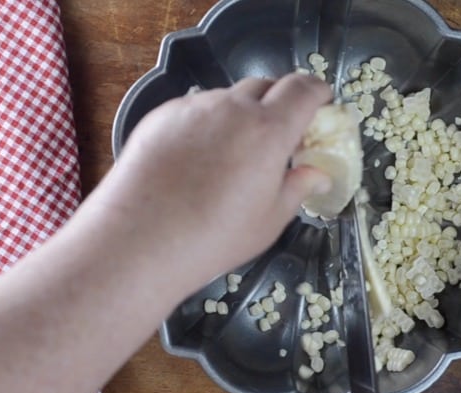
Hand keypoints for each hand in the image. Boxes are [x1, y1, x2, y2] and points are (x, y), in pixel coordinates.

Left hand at [91, 74, 332, 285]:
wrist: (139, 239)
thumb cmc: (214, 236)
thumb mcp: (270, 219)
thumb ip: (298, 187)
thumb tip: (318, 175)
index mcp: (268, 130)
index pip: (303, 89)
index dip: (318, 91)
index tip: (322, 103)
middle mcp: (232, 108)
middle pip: (267, 85)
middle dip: (281, 101)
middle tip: (280, 134)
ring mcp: (194, 108)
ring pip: (229, 98)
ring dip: (243, 113)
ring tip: (234, 152)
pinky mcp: (162, 115)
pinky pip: (197, 109)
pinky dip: (210, 123)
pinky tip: (197, 158)